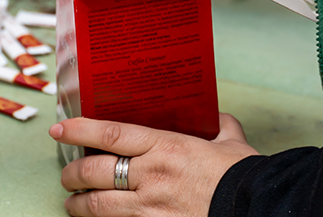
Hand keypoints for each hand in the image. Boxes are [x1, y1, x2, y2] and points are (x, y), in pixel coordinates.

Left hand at [51, 114, 258, 215]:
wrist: (263, 209)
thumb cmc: (246, 178)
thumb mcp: (232, 144)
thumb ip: (218, 126)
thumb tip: (215, 115)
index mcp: (166, 146)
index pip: (109, 134)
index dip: (78, 130)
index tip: (59, 130)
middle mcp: (152, 176)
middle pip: (95, 172)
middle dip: (73, 174)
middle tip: (66, 175)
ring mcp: (151, 209)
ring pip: (99, 206)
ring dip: (79, 205)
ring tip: (73, 203)